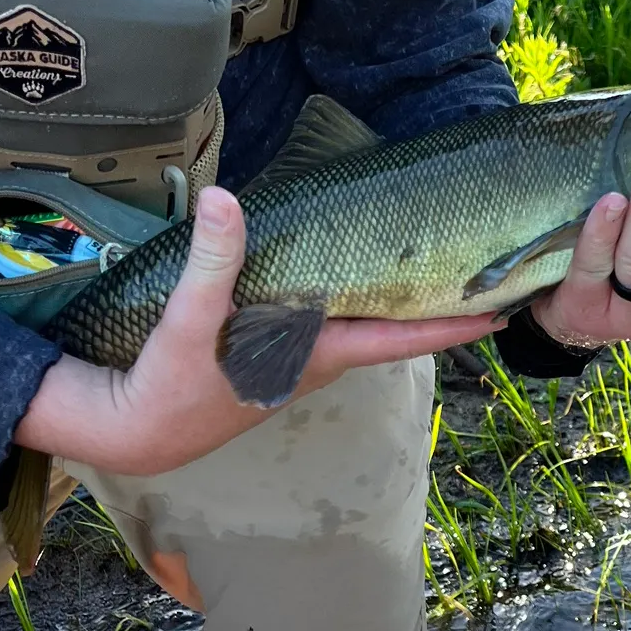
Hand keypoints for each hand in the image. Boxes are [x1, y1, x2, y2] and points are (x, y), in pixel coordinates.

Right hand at [16, 187, 496, 477]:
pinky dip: (352, 301)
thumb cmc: (166, 386)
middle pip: (391, 331)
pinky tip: (353, 274)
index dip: (449, 326)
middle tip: (480, 273)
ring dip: (396, 304)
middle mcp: (315, 361)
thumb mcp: (188, 321)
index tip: (500, 312)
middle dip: (435, 308)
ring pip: (361, 327)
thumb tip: (229, 200)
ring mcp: (295, 361)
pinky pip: (328, 323)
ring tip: (432, 265)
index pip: (396, 339)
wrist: (130, 430)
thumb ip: (213, 262)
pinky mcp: (271, 355)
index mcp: (311, 356)